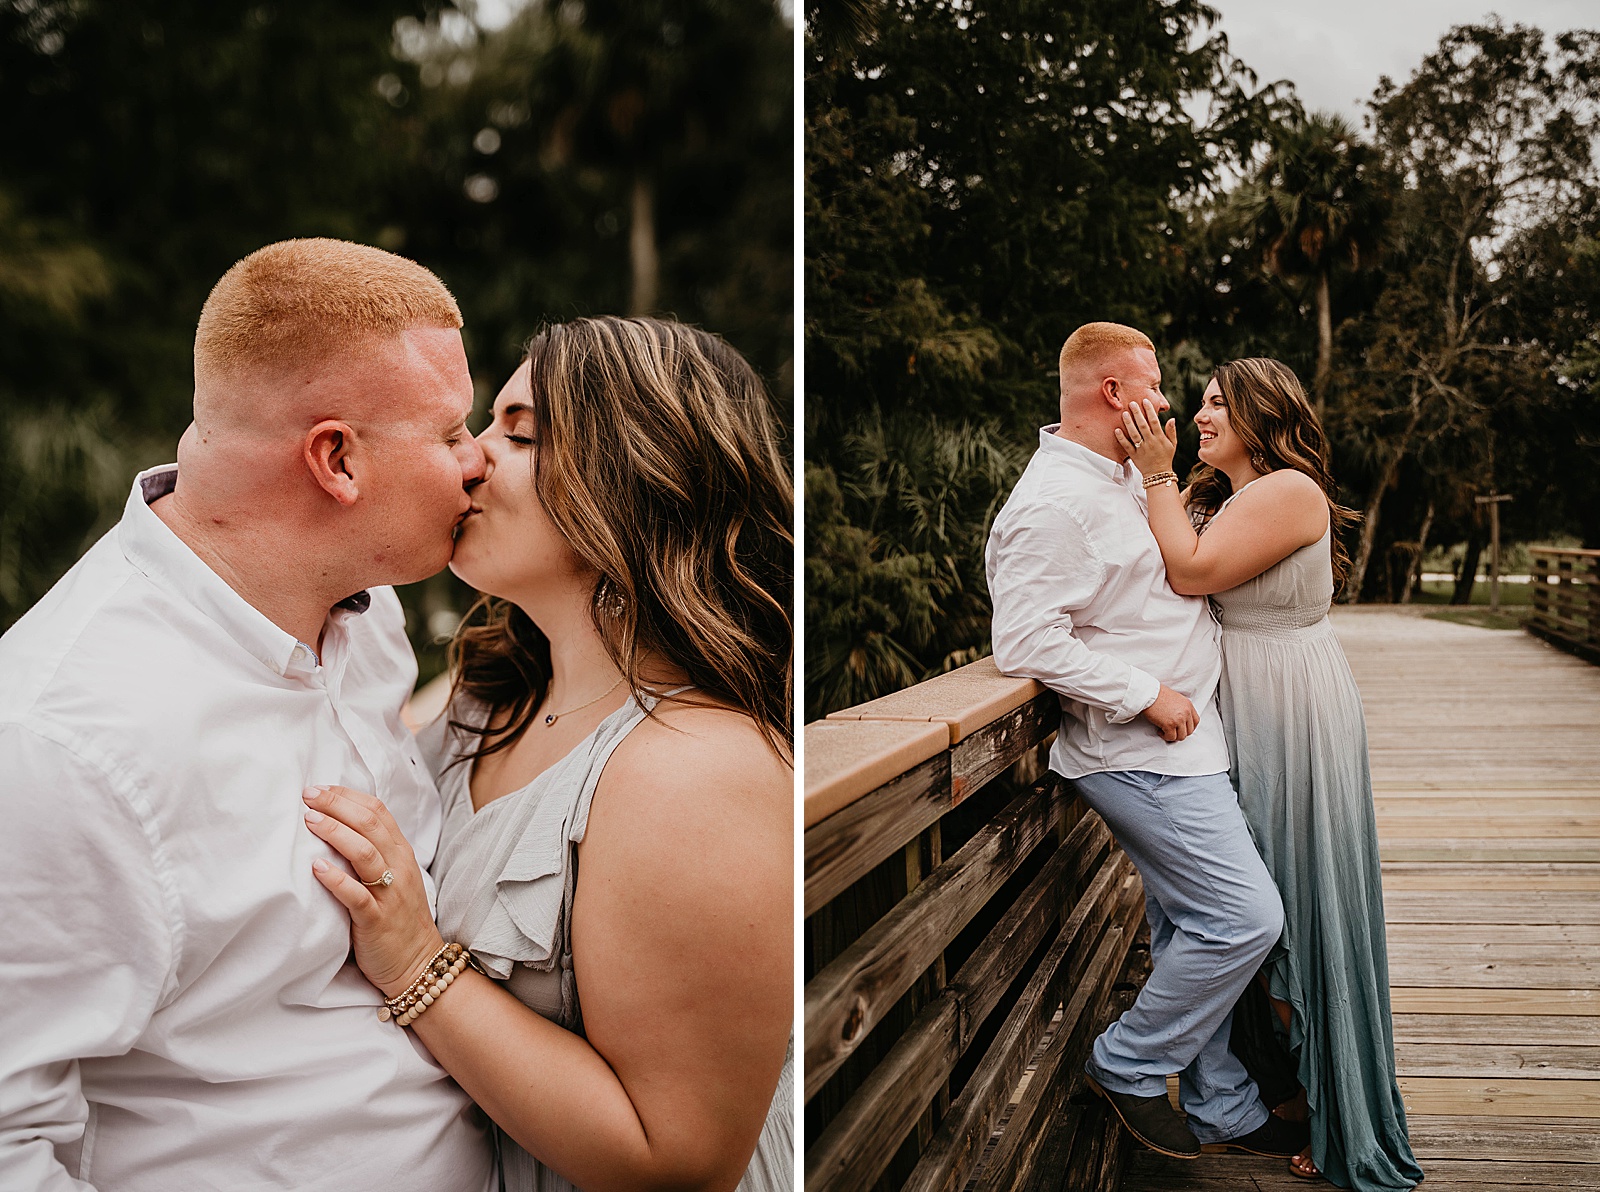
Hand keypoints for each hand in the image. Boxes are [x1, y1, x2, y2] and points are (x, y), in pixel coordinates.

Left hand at [303, 784, 444, 997]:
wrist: (417, 962)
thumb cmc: (397, 918)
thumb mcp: (393, 877)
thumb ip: (374, 852)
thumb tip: (339, 826)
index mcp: (401, 854)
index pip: (379, 811)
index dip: (348, 796)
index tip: (320, 788)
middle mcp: (398, 868)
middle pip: (370, 824)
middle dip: (337, 805)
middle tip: (309, 795)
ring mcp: (389, 893)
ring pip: (366, 854)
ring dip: (336, 833)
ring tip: (310, 821)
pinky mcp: (376, 920)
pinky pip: (357, 896)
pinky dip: (336, 880)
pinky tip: (316, 868)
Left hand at [1113, 399, 1177, 476]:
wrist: (1158, 475)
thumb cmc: (1166, 457)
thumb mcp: (1173, 444)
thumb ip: (1171, 431)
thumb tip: (1172, 418)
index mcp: (1160, 438)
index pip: (1154, 421)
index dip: (1150, 410)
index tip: (1145, 401)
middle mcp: (1150, 442)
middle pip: (1143, 426)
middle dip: (1137, 413)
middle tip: (1132, 403)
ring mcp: (1141, 449)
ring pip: (1134, 434)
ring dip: (1129, 423)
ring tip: (1124, 413)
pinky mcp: (1134, 455)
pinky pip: (1126, 446)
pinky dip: (1121, 438)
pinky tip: (1116, 430)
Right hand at [1141, 684, 1198, 741]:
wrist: (1148, 693)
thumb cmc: (1158, 694)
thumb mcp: (1176, 698)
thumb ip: (1181, 708)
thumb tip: (1181, 719)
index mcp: (1188, 705)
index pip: (1196, 721)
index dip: (1190, 728)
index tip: (1183, 729)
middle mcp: (1186, 712)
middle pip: (1189, 731)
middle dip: (1180, 733)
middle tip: (1172, 731)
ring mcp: (1178, 719)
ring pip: (1181, 736)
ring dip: (1173, 736)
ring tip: (1165, 731)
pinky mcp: (1169, 725)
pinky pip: (1171, 737)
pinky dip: (1165, 736)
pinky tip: (1160, 731)